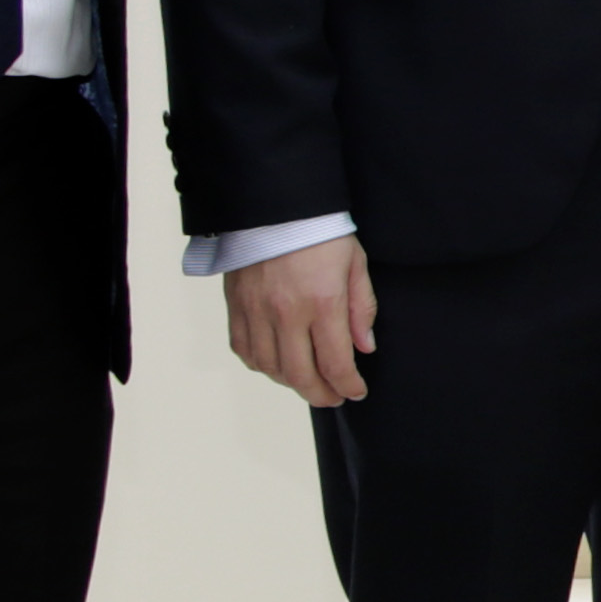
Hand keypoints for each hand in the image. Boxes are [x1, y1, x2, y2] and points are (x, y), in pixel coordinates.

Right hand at [224, 236, 376, 406]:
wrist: (273, 204)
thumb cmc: (319, 231)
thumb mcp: (355, 264)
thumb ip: (361, 308)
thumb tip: (364, 347)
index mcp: (322, 302)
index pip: (336, 363)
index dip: (348, 386)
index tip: (356, 391)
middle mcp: (286, 313)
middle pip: (301, 375)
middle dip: (321, 395)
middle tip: (333, 397)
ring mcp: (256, 312)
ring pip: (270, 368)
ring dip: (291, 383)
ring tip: (308, 381)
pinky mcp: (236, 306)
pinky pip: (244, 350)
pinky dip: (261, 365)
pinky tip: (277, 364)